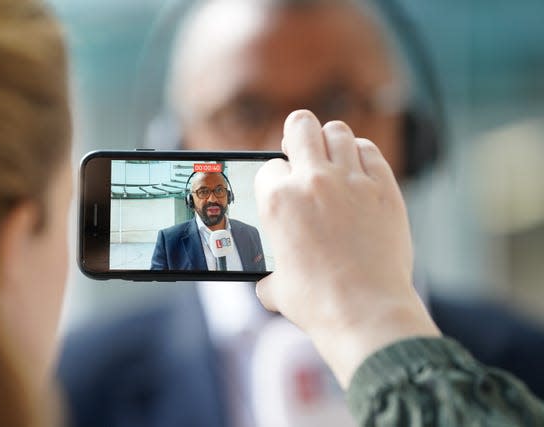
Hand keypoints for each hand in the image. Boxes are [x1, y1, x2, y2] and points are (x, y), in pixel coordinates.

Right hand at [254, 110, 438, 386]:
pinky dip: (361, 155)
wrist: (366, 313)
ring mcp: (351, 181)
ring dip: (330, 142)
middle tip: (301, 151)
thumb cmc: (318, 303)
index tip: (282, 189)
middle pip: (300, 125)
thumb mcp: (277, 287)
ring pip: (337, 131)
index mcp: (278, 201)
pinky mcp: (384, 188)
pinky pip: (370, 151)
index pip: (269, 166)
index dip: (274, 179)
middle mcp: (312, 181)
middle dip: (296, 134)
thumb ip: (269, 273)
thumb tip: (269, 281)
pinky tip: (358, 172)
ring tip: (332, 161)